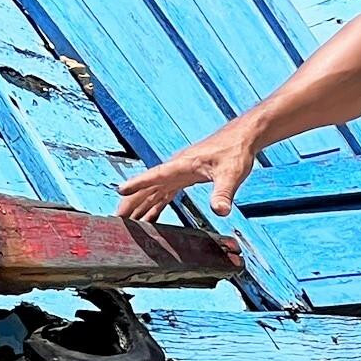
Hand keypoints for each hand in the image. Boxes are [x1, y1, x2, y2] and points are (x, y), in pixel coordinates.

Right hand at [118, 118, 260, 221]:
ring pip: (153, 191)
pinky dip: (155, 205)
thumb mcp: (232, 174)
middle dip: (131, 202)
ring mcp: (179, 172)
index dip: (137, 184)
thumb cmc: (236, 151)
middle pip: (147, 187)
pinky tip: (150, 217)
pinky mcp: (186, 176)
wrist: (243, 137)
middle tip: (117, 220)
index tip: (120, 191)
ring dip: (140, 206)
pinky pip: (165, 192)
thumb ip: (223, 193)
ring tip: (127, 223)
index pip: (155, 176)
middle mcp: (176, 168)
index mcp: (182, 165)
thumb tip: (220, 211)